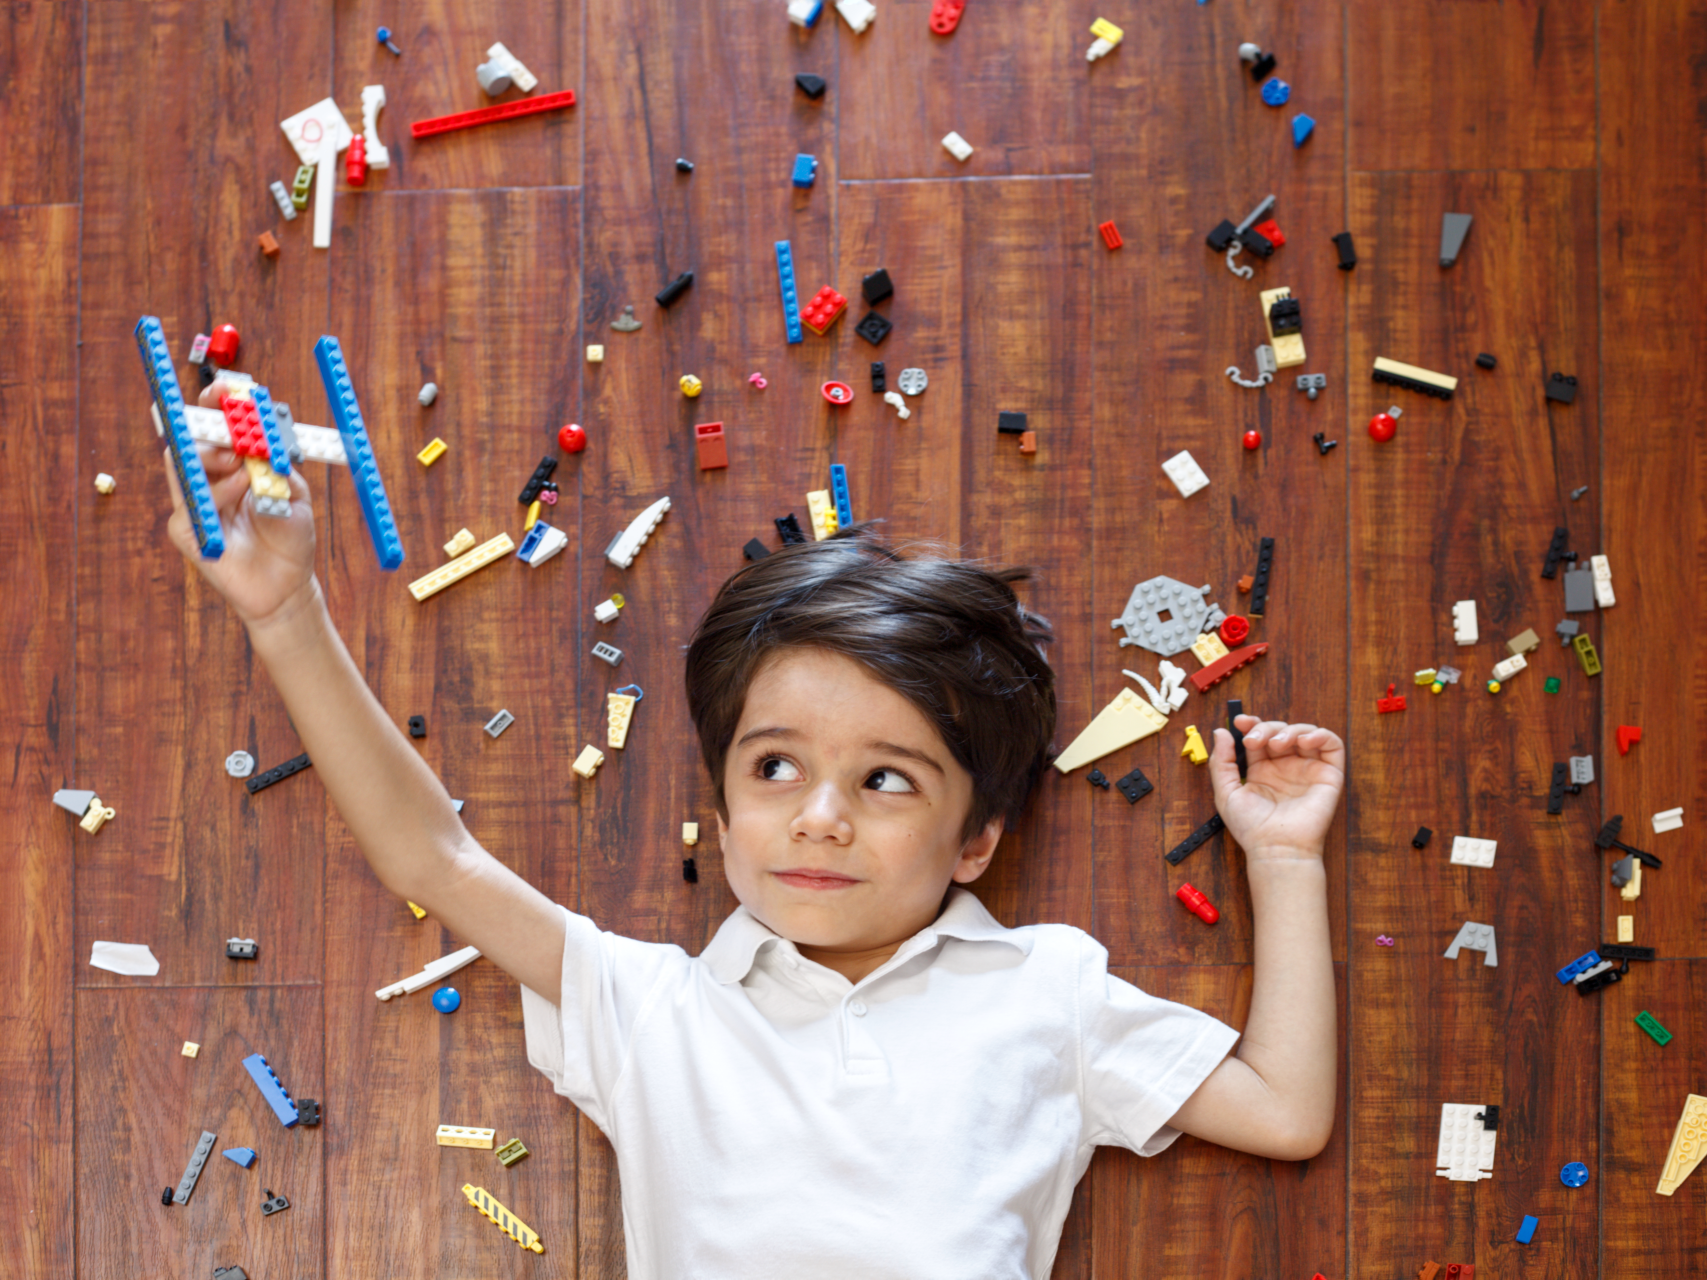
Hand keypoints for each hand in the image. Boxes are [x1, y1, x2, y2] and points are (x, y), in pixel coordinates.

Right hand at [161, 380, 318, 630]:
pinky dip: (217, 494)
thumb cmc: (290, 536)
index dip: (214, 404)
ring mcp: (194, 503)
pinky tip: (241, 495)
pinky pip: (188, 504)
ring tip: (245, 468)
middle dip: (210, 427)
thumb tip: (263, 437)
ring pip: (181, 464)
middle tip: (236, 431)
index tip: (223, 389)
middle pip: (191, 437)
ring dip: (214, 459)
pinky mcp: (186, 531)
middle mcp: (209, 479)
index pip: (215, 426)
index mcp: (233, 464)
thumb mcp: (294, 492)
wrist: (288, 584)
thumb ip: (277, 464)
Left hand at [1208, 717, 1344, 861]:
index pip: (1260, 737)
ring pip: (1305, 732)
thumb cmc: (1252, 827)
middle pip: (1280, 731)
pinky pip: (1332, 745)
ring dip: (1290, 729)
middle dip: (1266, 727)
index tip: (1240, 722)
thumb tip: (1220, 732)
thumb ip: (1221, 761)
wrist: (1276, 848)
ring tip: (1277, 743)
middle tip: (1254, 741)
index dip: (1251, 724)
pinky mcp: (1329, 774)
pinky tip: (1303, 741)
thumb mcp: (1226, 792)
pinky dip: (1320, 734)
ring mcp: (1308, 769)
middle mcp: (1286, 767)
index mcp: (1262, 769)